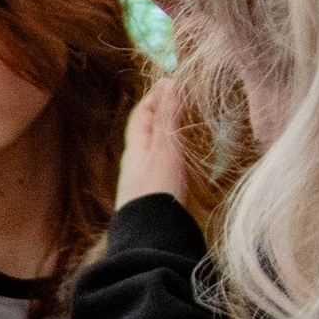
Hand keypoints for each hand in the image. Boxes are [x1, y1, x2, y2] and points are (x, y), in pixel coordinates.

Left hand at [116, 77, 190, 209]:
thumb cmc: (156, 190)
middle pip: (146, 132)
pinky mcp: (152, 196)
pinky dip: (169, 154)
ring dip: (166, 134)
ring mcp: (142, 181)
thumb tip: (170, 82)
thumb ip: (168, 118)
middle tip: (179, 99)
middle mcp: (135, 164)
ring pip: (153, 149)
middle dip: (161, 113)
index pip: (142, 115)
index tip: (170, 82)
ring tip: (182, 124)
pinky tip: (179, 160)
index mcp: (136, 149)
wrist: (150, 236)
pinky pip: (159, 166)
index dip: (154, 97)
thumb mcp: (165, 149)